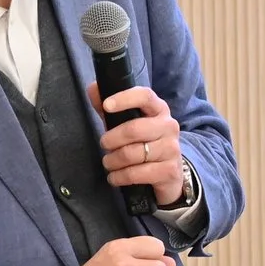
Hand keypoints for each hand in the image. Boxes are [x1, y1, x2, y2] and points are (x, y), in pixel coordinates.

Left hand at [87, 81, 189, 207]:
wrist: (169, 174)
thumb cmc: (144, 143)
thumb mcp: (128, 123)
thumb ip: (110, 108)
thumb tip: (93, 88)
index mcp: (159, 109)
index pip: (145, 96)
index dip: (125, 98)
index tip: (106, 105)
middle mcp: (169, 126)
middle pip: (134, 129)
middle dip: (111, 139)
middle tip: (104, 145)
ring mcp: (171, 149)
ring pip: (132, 154)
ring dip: (112, 161)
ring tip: (109, 163)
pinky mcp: (169, 171)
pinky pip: (136, 174)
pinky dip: (119, 177)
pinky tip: (115, 177)